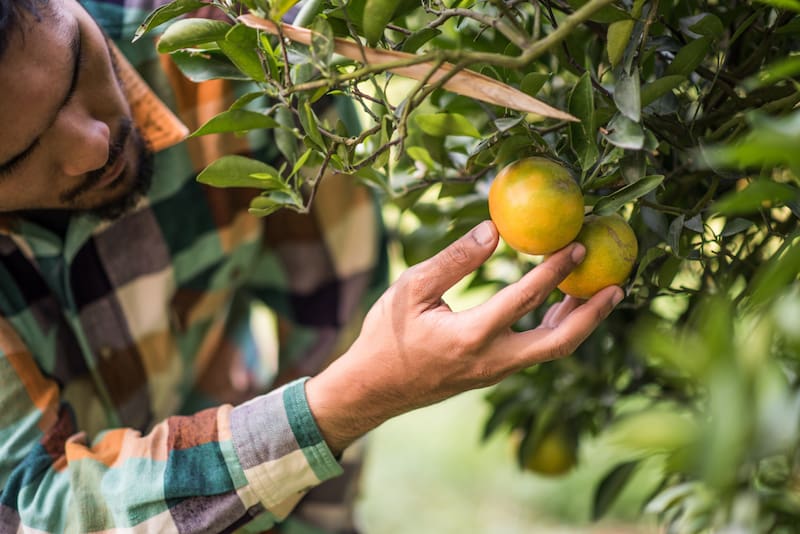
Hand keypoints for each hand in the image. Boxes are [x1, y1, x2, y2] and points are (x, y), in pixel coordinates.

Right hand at [306, 220, 622, 453]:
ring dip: (578, 323)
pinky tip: (559, 308)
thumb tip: (495, 229)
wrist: (372, 389)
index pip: (525, 299)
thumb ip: (454, 260)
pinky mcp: (491, 374)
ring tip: (598, 292)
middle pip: (559, 342)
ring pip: (551, 350)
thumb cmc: (385, 336)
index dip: (555, 270)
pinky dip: (555, 330)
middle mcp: (492, 361)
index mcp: (470, 337)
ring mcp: (494, 372)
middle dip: (592, 313)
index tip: (578, 245)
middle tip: (617, 285)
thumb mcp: (411, 289)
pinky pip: (535, 352)